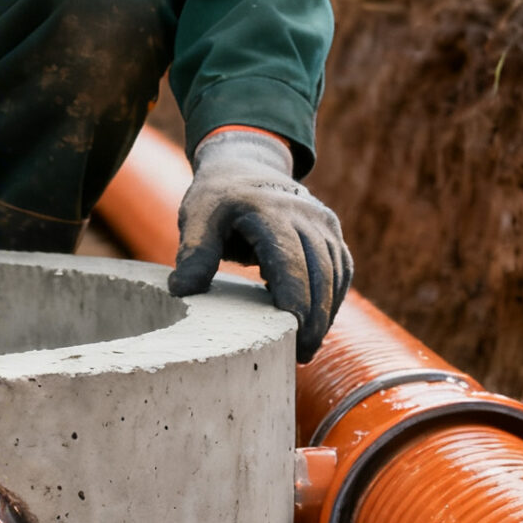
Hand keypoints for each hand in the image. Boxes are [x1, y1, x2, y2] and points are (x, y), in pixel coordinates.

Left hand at [166, 127, 350, 361]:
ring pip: (336, 273)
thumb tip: (181, 291)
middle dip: (314, 317)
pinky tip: (318, 324)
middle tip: (301, 356)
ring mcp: (323, 221)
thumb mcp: (196, 217)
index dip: (294, 299)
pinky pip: (342, 268)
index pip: (289, 260)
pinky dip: (333, 298)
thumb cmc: (217, 199)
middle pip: (320, 272)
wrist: (246, 166)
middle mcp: (304, 214)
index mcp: (268, 211)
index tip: (292, 334)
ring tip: (309, 348)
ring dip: (327, 312)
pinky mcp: (331, 231)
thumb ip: (193, 252)